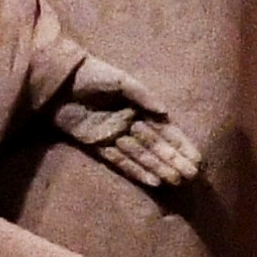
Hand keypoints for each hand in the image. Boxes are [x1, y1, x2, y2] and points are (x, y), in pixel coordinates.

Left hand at [49, 67, 205, 195]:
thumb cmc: (93, 75)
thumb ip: (143, 96)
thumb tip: (165, 113)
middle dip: (173, 160)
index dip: (180, 144)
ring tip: (177, 181)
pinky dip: (136, 171)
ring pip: (141, 156)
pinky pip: (119, 161)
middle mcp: (129, 124)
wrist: (60, 80)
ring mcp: (113, 136)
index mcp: (138, 108)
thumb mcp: (121, 81)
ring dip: (159, 168)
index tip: (197, 159)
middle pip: (155, 146)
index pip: (164, 130)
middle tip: (192, 176)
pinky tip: (154, 181)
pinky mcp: (96, 145)